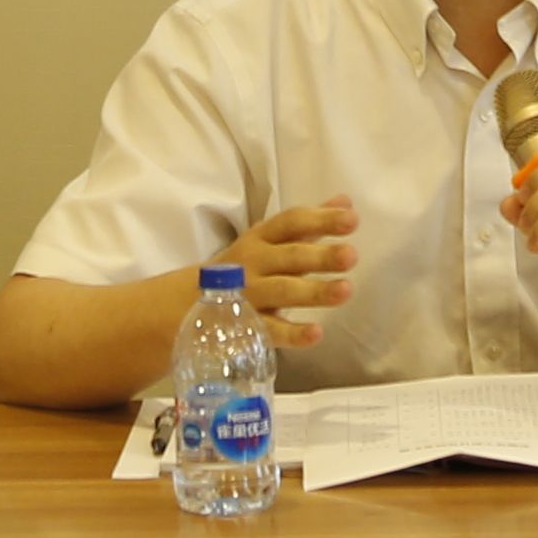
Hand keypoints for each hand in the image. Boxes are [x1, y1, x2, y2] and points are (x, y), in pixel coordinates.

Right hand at [222, 198, 362, 349]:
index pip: (291, 223)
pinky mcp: (244, 328)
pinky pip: (269, 330)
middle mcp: (252, 263)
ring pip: (282, 292)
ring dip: (314, 292)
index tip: (352, 219)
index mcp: (261, 238)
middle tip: (351, 256)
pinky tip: (316, 333)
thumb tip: (346, 203)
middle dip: (320, 256)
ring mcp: (247, 295)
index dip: (320, 219)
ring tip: (346, 290)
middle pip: (290, 257)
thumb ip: (308, 225)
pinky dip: (292, 334)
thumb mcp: (269, 241)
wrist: (185, 302)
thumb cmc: (244, 267)